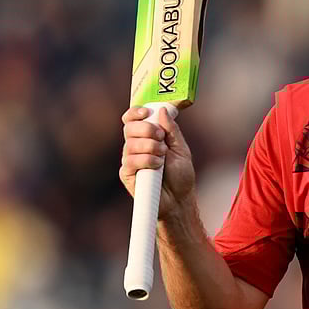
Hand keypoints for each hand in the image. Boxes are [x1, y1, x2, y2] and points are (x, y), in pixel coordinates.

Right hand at [119, 106, 196, 220]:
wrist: (179, 199)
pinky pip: (131, 161)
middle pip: (129, 128)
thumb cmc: (180, 175)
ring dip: (151, 147)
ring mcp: (130, 160)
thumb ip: (171, 130)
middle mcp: (135, 146)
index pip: (132, 119)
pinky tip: (157, 166)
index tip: (146, 112)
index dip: (135, 113)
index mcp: (146, 137)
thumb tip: (161, 110)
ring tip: (163, 156)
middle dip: (147, 129)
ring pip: (131, 144)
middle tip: (161, 139)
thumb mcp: (181, 148)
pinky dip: (147, 160)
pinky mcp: (127, 174)